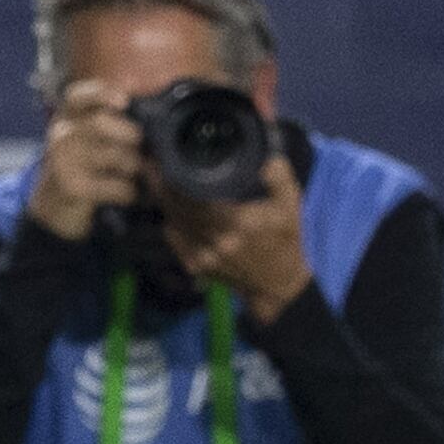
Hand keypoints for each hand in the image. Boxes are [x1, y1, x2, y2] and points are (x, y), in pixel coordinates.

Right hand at [25, 80, 142, 243]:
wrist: (55, 206)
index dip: (101, 94)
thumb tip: (149, 108)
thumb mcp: (90, 138)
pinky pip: (118, 186)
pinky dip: (130, 192)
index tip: (123, 101)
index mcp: (68, 117)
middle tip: (140, 150)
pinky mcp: (73, 187)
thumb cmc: (84, 166)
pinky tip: (127, 194)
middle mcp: (61, 134)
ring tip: (134, 175)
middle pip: (102, 123)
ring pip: (117, 156)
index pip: (78, 96)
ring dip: (135, 168)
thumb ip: (112, 121)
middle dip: (132, 136)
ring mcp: (63, 161)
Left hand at [159, 154, 316, 323]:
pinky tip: (173, 210)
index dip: (174, 179)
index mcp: (238, 222)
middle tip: (151, 165)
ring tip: (157, 182)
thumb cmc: (286, 241)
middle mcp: (216, 240)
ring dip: (163, 203)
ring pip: (173, 222)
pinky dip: (171, 222)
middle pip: (177, 208)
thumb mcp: (292, 207)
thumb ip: (280, 180)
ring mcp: (203, 255)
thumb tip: (267, 158)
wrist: (280, 285)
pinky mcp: (196, 265)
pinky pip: (174, 239)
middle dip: (160, 186)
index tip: (162, 160)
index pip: (194, 197)